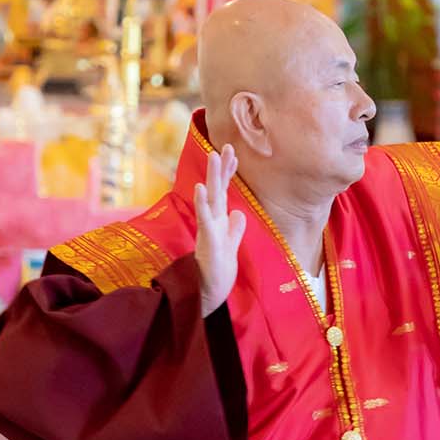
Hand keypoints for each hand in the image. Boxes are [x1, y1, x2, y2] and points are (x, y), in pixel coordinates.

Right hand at [193, 143, 246, 317]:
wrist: (208, 294)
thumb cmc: (217, 272)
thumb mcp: (230, 246)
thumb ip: (234, 230)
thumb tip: (239, 214)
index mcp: (219, 222)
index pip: (224, 193)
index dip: (228, 173)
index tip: (233, 153)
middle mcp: (212, 222)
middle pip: (217, 190)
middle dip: (221, 168)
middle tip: (225, 146)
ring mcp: (208, 230)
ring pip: (211, 199)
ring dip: (212, 177)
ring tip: (214, 156)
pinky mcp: (207, 241)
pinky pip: (205, 219)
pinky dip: (202, 203)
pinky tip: (200, 187)